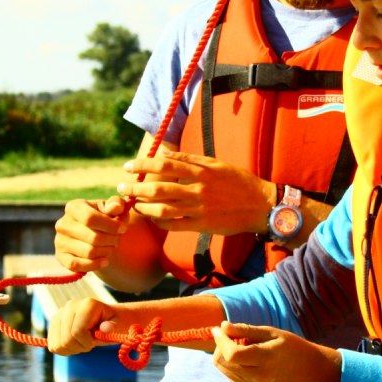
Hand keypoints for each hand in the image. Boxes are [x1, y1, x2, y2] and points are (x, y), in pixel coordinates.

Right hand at [47, 298, 120, 354]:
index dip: (88, 343)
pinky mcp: (54, 323)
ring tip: (83, 341)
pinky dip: (65, 350)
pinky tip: (75, 343)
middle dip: (80, 347)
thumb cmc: (115, 324)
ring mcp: (59, 314)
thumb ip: (114, 328)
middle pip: (66, 340)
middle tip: (91, 342)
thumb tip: (106, 328)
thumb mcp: (120, 326)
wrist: (108, 319)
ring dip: (72, 349)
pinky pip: (53, 346)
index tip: (97, 340)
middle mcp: (70, 306)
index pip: (77, 332)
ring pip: (58, 345)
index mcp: (87, 305)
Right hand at [53, 195, 128, 273]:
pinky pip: (78, 266)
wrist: (94, 233)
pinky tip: (105, 260)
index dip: (110, 226)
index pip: (90, 218)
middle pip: (93, 237)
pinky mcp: (61, 257)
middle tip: (118, 239)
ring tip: (111, 247)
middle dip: (111, 240)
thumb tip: (117, 207)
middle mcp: (63, 224)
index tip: (123, 228)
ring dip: (106, 252)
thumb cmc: (104, 217)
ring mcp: (60, 241)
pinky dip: (95, 265)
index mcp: (73, 207)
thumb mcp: (111, 208)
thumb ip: (116, 204)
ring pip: (89, 252)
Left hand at [120, 151, 271, 235]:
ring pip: (162, 209)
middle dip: (136, 189)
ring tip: (134, 205)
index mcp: (201, 171)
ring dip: (143, 207)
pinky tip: (152, 218)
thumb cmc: (238, 182)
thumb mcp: (216, 164)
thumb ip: (190, 160)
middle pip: (158, 189)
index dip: (143, 166)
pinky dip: (159, 222)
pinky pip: (174, 225)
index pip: (164, 166)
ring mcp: (199, 209)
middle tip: (122, 188)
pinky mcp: (202, 225)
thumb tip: (164, 155)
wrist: (260, 205)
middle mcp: (198, 190)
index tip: (128, 167)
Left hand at [211, 321, 341, 381]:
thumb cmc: (292, 347)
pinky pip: (228, 375)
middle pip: (223, 361)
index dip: (221, 340)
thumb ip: (246, 330)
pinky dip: (230, 363)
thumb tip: (223, 326)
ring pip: (222, 368)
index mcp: (266, 360)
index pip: (232, 354)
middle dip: (220, 345)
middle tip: (232, 334)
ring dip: (223, 354)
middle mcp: (257, 377)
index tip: (218, 328)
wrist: (307, 372)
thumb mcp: (272, 333)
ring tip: (241, 345)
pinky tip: (244, 357)